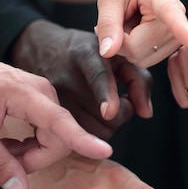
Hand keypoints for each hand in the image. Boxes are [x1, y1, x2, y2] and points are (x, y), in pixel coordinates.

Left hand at [0, 47, 111, 188]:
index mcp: (26, 96)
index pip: (61, 122)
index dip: (83, 140)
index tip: (104, 151)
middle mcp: (44, 93)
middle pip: (59, 139)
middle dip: (36, 158)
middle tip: (6, 158)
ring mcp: (46, 95)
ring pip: (55, 137)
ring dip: (33, 151)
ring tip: (4, 146)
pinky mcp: (43, 100)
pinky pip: (50, 130)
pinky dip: (33, 142)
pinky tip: (12, 140)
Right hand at [12, 20, 152, 139]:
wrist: (41, 49)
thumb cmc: (89, 53)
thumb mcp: (117, 55)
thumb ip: (139, 81)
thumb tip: (146, 114)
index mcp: (86, 55)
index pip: (97, 76)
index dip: (105, 95)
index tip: (109, 112)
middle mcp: (66, 77)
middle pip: (105, 116)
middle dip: (121, 115)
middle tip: (117, 102)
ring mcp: (52, 99)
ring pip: (94, 131)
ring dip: (107, 126)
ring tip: (102, 108)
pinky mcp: (46, 116)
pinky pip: (78, 139)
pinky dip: (91, 134)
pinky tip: (89, 117)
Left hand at [94, 0, 187, 66]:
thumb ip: (107, 23)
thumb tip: (107, 52)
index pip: (172, 15)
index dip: (183, 30)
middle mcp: (177, 16)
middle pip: (138, 48)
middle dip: (120, 41)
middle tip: (117, 20)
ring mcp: (177, 34)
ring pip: (141, 58)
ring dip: (127, 46)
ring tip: (129, 24)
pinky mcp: (173, 46)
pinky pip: (145, 60)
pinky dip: (134, 51)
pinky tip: (136, 33)